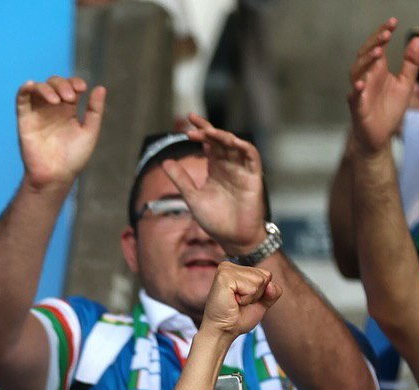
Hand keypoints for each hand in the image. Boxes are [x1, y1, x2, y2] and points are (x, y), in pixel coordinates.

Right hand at [16, 75, 105, 190]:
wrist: (56, 176)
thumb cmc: (73, 159)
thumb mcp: (89, 132)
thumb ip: (95, 111)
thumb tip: (100, 87)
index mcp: (67, 110)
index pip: (69, 86)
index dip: (75, 82)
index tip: (82, 89)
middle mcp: (52, 109)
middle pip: (54, 83)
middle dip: (62, 85)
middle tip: (70, 98)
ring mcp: (38, 113)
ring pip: (39, 88)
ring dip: (48, 88)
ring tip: (57, 100)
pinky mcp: (25, 120)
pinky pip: (21, 99)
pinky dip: (24, 88)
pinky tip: (31, 84)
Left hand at [166, 114, 267, 251]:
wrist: (233, 238)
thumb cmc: (214, 220)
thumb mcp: (193, 198)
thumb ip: (181, 180)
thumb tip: (164, 162)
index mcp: (215, 168)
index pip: (208, 143)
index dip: (201, 130)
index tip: (188, 122)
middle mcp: (229, 165)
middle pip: (220, 140)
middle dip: (208, 130)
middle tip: (193, 124)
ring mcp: (242, 169)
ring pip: (235, 145)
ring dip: (223, 136)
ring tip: (208, 132)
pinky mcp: (253, 176)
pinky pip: (251, 156)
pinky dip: (243, 147)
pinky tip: (232, 142)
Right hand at [201, 261, 280, 339]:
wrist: (222, 332)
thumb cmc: (237, 319)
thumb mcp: (261, 304)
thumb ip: (273, 293)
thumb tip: (271, 285)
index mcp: (237, 269)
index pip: (266, 274)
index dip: (261, 293)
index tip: (243, 301)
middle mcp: (230, 266)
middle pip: (265, 276)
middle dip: (256, 294)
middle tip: (238, 303)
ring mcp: (226, 269)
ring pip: (259, 280)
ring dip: (250, 297)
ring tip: (235, 302)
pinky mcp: (224, 276)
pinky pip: (251, 287)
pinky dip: (246, 299)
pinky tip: (232, 301)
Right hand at [348, 18, 418, 155]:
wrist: (379, 137)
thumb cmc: (389, 110)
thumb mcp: (406, 84)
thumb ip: (411, 63)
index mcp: (377, 70)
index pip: (377, 46)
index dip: (382, 33)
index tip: (393, 23)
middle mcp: (366, 78)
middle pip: (364, 55)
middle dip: (374, 43)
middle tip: (387, 33)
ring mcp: (360, 93)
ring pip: (356, 72)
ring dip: (366, 61)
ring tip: (379, 52)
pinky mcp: (358, 109)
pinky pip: (355, 98)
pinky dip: (357, 90)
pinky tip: (361, 84)